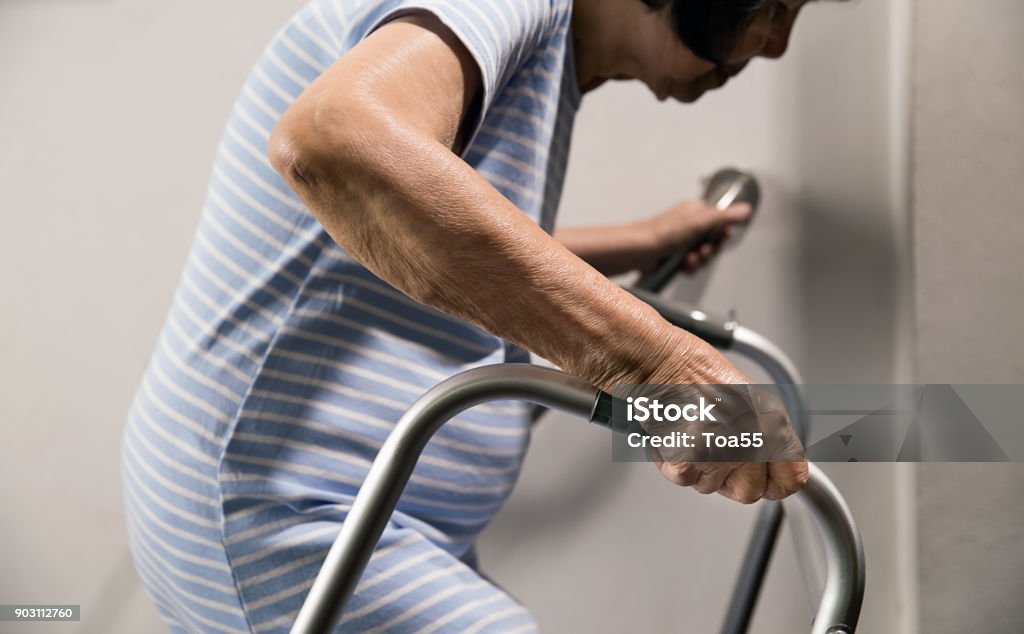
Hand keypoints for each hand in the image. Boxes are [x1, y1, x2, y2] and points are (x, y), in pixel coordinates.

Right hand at [620, 337, 807, 503]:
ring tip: (690, 434)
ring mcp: (721, 452)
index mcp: (773, 422)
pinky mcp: (690, 459)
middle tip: (713, 448)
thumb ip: (767, 436)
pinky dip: (671, 462)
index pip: (791, 479)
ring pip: (711, 487)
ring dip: (697, 468)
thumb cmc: (695, 371)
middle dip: (728, 478)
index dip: (773, 482)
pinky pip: (683, 480)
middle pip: (749, 492)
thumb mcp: (749, 399)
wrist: (659, 360)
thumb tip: (772, 465)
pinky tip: (672, 437)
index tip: (762, 478)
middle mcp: (752, 439)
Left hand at [635, 199, 751, 274]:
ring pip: (703, 255)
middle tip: (701, 251)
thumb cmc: (661, 233)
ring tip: (689, 260)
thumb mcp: (699, 222)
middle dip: (710, 251)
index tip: (718, 239)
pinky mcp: (674, 256)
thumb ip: (724, 217)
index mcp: (696, 211)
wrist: (637, 251)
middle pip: (714, 241)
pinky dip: (689, 267)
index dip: (722, 234)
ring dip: (699, 261)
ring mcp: (681, 241)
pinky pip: (691, 265)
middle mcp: (689, 224)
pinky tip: (682, 266)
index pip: (721, 222)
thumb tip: (746, 209)